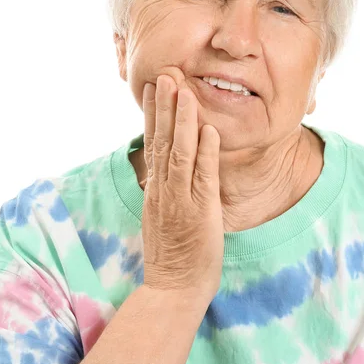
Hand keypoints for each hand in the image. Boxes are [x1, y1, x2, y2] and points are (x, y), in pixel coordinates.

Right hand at [141, 71, 223, 302]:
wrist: (174, 289)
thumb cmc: (172, 254)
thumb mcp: (160, 216)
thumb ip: (162, 188)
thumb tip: (162, 166)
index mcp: (156, 188)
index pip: (153, 143)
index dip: (155, 114)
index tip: (155, 88)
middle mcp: (164, 189)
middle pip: (163, 140)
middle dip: (164, 106)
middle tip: (165, 74)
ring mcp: (181, 198)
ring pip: (180, 152)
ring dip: (183, 120)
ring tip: (185, 90)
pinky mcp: (201, 210)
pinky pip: (203, 176)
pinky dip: (206, 151)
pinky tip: (209, 129)